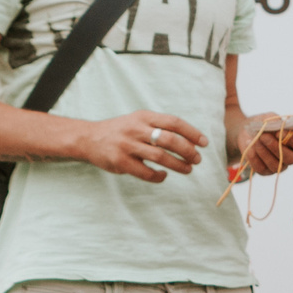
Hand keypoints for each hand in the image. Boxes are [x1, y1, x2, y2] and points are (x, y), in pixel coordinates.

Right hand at [84, 111, 204, 181]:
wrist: (88, 138)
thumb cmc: (121, 131)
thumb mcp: (138, 121)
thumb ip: (159, 127)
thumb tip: (191, 140)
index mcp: (144, 117)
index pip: (174, 122)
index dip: (192, 133)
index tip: (204, 143)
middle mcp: (136, 129)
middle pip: (170, 139)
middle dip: (188, 151)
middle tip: (197, 159)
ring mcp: (127, 145)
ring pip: (160, 157)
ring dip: (178, 165)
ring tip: (187, 169)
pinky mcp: (120, 162)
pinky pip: (146, 172)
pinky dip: (159, 176)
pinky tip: (164, 175)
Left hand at [237, 112, 292, 176]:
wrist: (246, 132)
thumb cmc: (262, 124)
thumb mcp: (268, 118)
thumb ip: (274, 120)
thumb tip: (278, 125)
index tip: (279, 132)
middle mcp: (290, 156)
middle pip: (292, 159)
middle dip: (276, 148)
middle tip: (263, 137)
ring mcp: (278, 165)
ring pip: (276, 165)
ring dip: (264, 152)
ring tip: (255, 141)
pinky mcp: (265, 171)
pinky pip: (261, 168)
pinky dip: (254, 157)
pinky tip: (250, 147)